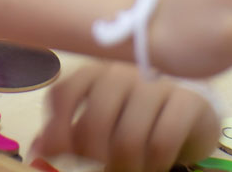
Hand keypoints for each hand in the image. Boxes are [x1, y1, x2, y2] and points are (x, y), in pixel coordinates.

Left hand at [31, 61, 217, 171]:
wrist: (193, 111)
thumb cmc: (137, 115)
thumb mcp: (101, 121)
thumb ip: (69, 133)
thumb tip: (38, 148)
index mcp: (96, 71)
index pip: (64, 94)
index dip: (56, 130)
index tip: (59, 156)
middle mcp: (124, 70)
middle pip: (94, 121)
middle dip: (94, 159)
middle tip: (104, 170)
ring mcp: (158, 83)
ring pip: (127, 138)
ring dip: (125, 168)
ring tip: (129, 170)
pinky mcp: (188, 100)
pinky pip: (162, 142)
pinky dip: (154, 165)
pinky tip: (153, 166)